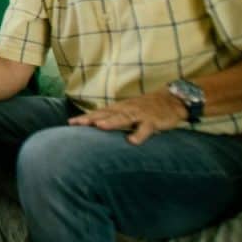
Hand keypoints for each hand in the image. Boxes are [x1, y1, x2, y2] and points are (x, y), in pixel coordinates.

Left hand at [69, 91, 187, 144]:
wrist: (172, 100)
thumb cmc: (145, 108)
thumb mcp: (127, 111)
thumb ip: (113, 118)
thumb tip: (95, 127)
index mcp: (118, 109)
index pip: (98, 113)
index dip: (84, 118)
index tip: (70, 123)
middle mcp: (126, 110)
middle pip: (106, 114)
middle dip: (91, 119)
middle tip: (76, 124)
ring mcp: (139, 114)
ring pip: (123, 118)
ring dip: (111, 122)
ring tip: (99, 127)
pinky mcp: (153, 121)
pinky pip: (146, 128)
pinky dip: (139, 134)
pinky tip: (132, 142)